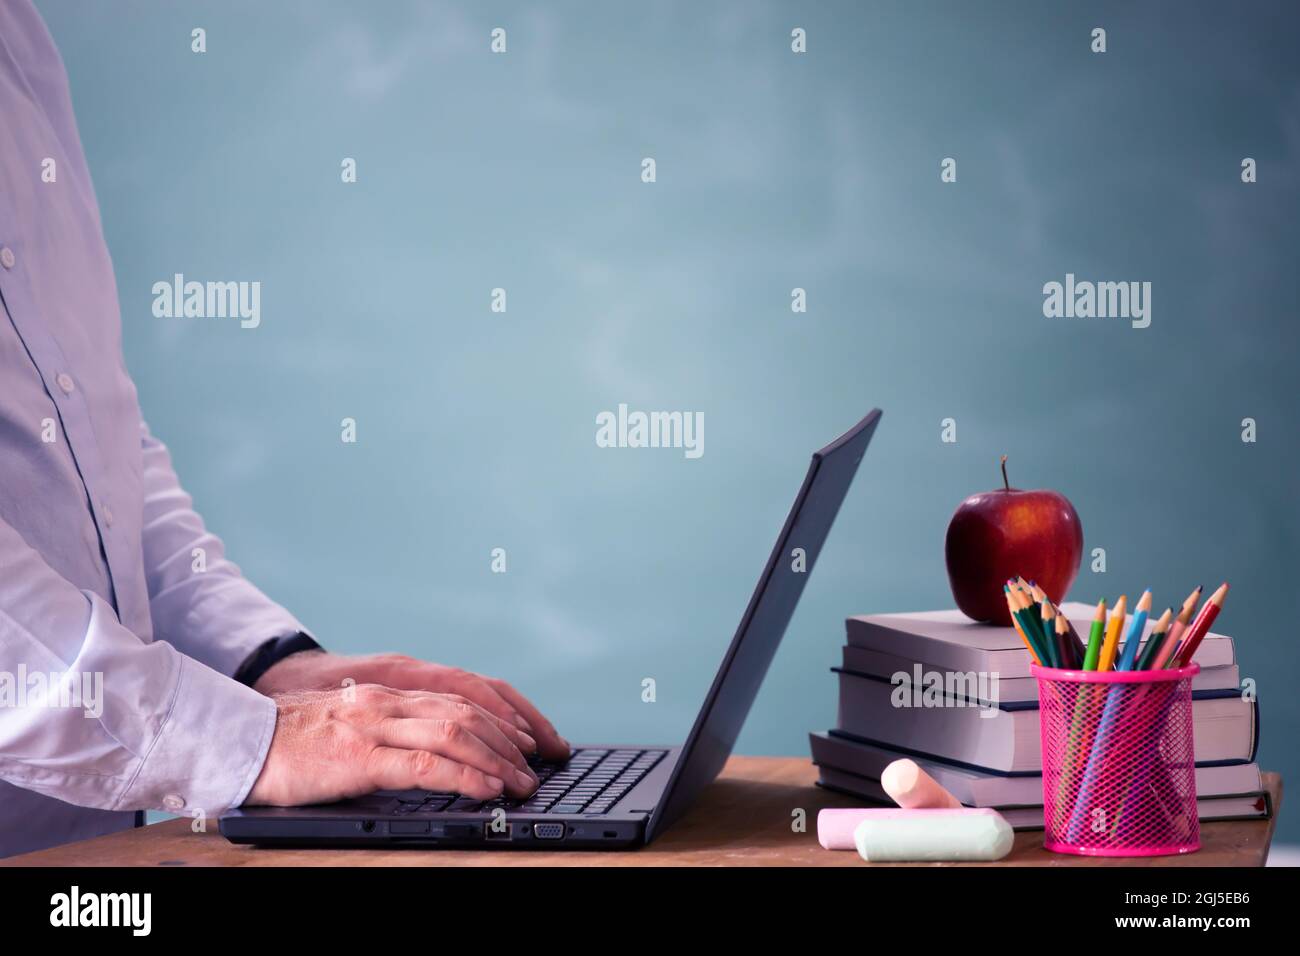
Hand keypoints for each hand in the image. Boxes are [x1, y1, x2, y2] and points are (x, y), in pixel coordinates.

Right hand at [254, 651, 569, 759]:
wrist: (236, 741)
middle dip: (509, 741)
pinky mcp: (359, 756)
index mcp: (386, 695)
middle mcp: (386, 702)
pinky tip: (486, 789)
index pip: (461, 697)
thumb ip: (387, 732)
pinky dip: (465, 776)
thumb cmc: (289, 744)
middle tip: (536, 766)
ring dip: (496, 761)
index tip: (529, 740)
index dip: (501, 718)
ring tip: (521, 783)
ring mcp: (374, 726)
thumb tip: (432, 756)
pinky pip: (426, 764)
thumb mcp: (347, 728)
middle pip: (468, 712)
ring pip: (456, 734)